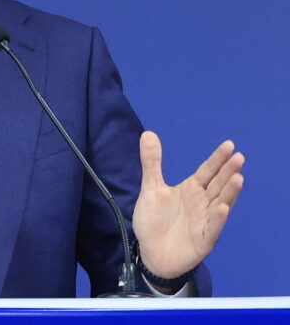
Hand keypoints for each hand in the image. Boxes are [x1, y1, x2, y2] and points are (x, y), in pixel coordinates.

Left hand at [133, 130, 244, 279]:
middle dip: (228, 172)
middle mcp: (202, 203)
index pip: (207, 171)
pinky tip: (222, 207)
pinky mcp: (203, 240)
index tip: (229, 145)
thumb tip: (148, 133)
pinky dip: (217, 218)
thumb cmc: (154, 221)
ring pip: (220, 203)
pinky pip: (212, 228)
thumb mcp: (151, 189)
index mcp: (192, 190)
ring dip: (229, 192)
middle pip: (217, 185)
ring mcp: (205, 221)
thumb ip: (152, 163)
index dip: (217, 159)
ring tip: (238, 178)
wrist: (151, 253)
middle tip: (238, 157)